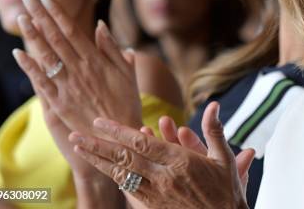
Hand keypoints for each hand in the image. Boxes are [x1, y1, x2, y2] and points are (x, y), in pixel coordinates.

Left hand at [13, 0, 141, 135]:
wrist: (118, 135)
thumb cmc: (126, 102)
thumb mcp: (127, 72)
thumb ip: (112, 49)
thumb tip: (100, 25)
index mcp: (96, 60)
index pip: (72, 30)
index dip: (57, 13)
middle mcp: (79, 69)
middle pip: (55, 37)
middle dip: (40, 16)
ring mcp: (68, 85)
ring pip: (46, 55)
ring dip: (32, 35)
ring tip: (21, 18)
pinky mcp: (59, 102)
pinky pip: (41, 81)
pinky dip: (29, 66)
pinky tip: (18, 53)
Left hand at [70, 102, 253, 208]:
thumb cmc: (227, 192)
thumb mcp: (225, 159)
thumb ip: (214, 130)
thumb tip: (214, 104)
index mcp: (180, 162)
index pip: (141, 144)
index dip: (118, 132)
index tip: (100, 122)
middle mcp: (164, 178)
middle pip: (124, 159)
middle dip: (98, 146)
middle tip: (77, 135)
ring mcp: (156, 195)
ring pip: (121, 176)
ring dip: (99, 162)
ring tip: (80, 150)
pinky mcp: (153, 207)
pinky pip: (129, 191)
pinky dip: (115, 178)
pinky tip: (104, 169)